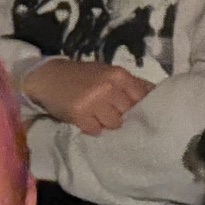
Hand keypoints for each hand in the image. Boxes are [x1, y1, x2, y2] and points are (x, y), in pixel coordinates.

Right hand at [24, 59, 152, 134]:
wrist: (49, 77)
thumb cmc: (84, 76)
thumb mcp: (109, 73)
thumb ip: (130, 85)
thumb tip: (155, 96)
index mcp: (119, 75)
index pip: (143, 97)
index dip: (143, 108)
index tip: (142, 115)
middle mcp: (109, 87)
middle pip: (130, 113)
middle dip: (125, 117)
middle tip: (115, 116)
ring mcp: (94, 101)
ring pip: (114, 124)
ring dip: (108, 124)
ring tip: (99, 117)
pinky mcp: (79, 114)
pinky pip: (96, 130)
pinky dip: (93, 129)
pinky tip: (87, 121)